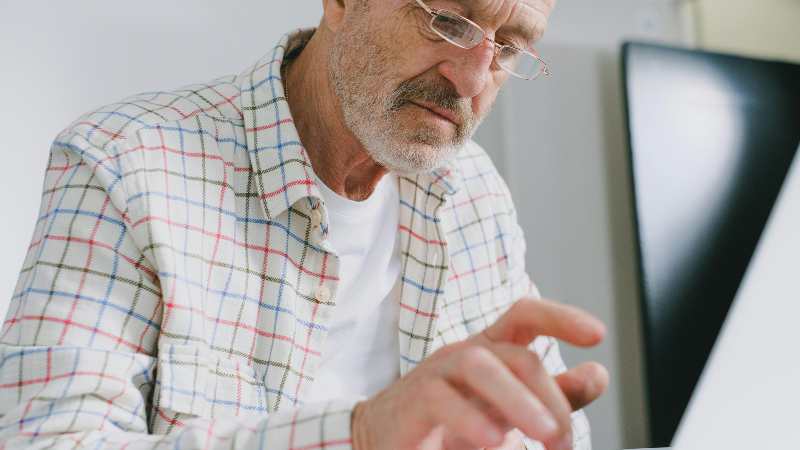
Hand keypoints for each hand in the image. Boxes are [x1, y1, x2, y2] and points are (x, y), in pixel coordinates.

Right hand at [351, 298, 608, 449]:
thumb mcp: (512, 410)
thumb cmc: (453, 424)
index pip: (525, 316)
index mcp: (492, 351)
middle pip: (517, 356)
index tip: (597, 334)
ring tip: (544, 436)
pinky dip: (470, 419)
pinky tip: (492, 441)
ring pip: (481, 366)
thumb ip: (554, 396)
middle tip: (562, 442)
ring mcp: (438, 372)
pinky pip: (442, 398)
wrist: (391, 442)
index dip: (560, 317)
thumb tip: (597, 374)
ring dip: (518, 401)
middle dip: (550, 397)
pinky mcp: (414, 399)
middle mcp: (467, 353)